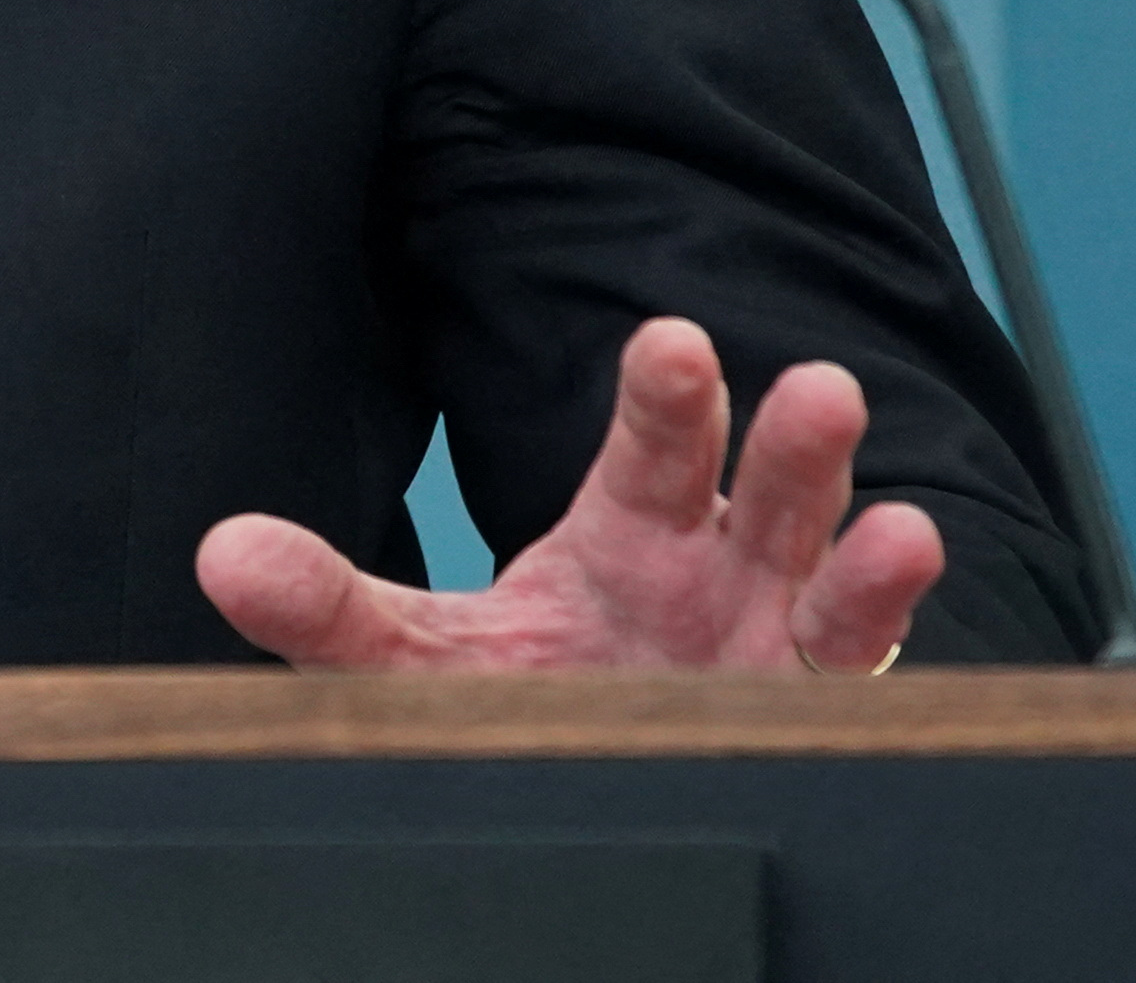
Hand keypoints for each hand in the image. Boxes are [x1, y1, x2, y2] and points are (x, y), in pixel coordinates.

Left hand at [198, 316, 940, 674]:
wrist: (589, 792)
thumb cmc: (529, 698)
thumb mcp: (423, 661)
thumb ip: (332, 609)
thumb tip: (224, 556)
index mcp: (628, 536)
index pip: (653, 453)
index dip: (669, 400)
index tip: (673, 343)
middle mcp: (718, 574)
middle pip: (764, 494)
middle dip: (787, 446)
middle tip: (818, 389)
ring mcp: (774, 651)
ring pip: (832, 586)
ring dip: (864, 556)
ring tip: (902, 528)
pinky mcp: (809, 726)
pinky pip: (861, 687)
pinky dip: (884, 653)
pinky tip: (910, 613)